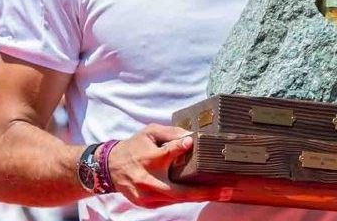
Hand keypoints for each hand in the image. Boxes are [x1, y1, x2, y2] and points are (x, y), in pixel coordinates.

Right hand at [107, 124, 222, 207]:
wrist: (110, 168)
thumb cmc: (134, 147)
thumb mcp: (149, 133)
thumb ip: (170, 133)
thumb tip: (191, 136)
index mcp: (148, 158)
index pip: (166, 154)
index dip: (179, 148)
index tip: (191, 143)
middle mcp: (148, 180)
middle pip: (179, 191)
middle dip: (204, 192)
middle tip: (226, 191)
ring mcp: (147, 195)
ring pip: (178, 200)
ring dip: (200, 197)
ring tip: (222, 193)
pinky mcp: (147, 204)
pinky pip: (171, 202)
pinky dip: (186, 198)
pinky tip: (202, 194)